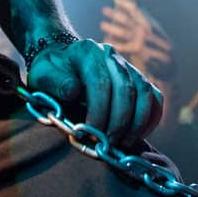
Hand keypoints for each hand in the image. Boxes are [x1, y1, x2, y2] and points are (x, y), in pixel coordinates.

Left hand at [27, 37, 163, 148]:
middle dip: (118, 122)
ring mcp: (128, 67)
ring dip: (136, 123)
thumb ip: (55, 82)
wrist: (63, 63)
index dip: (99, 112)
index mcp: (87, 52)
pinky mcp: (139, 80)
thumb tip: (73, 92)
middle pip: (126, 89)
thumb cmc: (51, 74)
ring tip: (122, 143)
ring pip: (145, 93)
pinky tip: (136, 135)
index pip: (101, 82)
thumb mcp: (42, 75)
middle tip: (108, 143)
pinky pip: (155, 98)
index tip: (92, 134)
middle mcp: (111, 56)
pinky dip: (150, 119)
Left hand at [99, 0, 172, 71]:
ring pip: (123, 32)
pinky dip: (114, 44)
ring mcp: (140, 40)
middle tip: (104, 9)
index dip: (124, 3)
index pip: (135, 9)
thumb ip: (142, 22)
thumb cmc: (160, 44)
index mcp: (147, 22)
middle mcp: (143, 29)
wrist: (169, 59)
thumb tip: (129, 14)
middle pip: (126, 19)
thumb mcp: (154, 29)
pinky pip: (122, 46)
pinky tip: (106, 42)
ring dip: (111, 28)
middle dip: (114, 14)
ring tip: (102, 24)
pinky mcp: (137, 50)